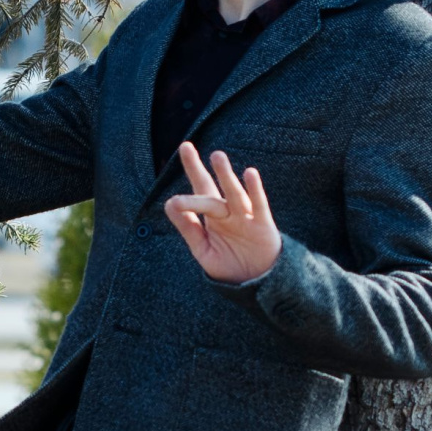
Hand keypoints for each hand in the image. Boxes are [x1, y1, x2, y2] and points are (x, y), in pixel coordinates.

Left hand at [165, 142, 281, 283]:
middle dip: (201, 169)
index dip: (193, 168)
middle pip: (211, 189)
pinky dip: (255, 190)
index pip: (200, 187)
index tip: (185, 146)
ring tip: (217, 157)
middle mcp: (228, 211)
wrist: (257, 284)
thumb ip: (188, 227)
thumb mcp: (203, 248)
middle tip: (187, 148)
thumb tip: (169, 203)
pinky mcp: (263, 225)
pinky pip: (258, 205)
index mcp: (213, 215)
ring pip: (233, 194)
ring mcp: (245, 216)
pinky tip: (250, 174)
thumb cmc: (230, 265)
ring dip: (225, 176)